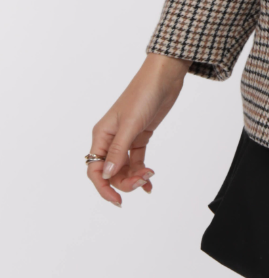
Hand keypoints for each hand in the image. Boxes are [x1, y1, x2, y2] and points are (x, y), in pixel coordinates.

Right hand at [87, 53, 191, 207]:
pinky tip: (150, 181)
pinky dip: (141, 172)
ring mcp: (126, 138)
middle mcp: (111, 138)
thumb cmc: (144, 94)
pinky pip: (136, 161)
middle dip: (124, 182)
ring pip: (124, 168)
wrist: (164, 77)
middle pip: (110, 172)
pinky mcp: (140, 136)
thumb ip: (118, 151)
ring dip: (135, 177)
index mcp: (101, 135)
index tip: (118, 200)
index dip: (103, 187)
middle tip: (142, 181)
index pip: (94, 169)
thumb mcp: (131, 124)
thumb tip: (106, 175)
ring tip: (150, 177)